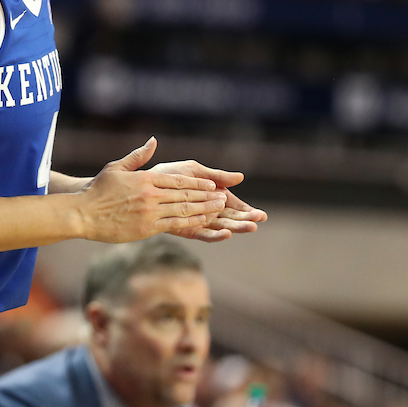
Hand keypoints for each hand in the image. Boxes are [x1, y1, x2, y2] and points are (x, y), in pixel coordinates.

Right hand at [79, 138, 227, 243]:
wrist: (84, 214)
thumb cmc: (98, 190)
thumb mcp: (117, 167)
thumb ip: (138, 156)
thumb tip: (153, 141)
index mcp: (145, 178)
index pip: (178, 180)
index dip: (198, 183)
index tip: (212, 184)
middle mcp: (150, 194)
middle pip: (185, 194)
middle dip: (207, 196)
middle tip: (224, 198)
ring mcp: (150, 212)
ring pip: (184, 209)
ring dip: (204, 209)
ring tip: (219, 209)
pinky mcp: (147, 228)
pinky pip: (174, 224)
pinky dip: (191, 222)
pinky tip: (203, 222)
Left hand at [149, 158, 266, 242]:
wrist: (146, 184)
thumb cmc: (171, 174)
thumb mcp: (196, 171)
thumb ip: (217, 176)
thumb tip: (240, 178)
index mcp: (214, 196)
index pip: (235, 206)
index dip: (248, 211)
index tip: (261, 215)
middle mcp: (209, 211)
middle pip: (232, 218)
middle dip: (246, 220)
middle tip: (258, 221)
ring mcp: (199, 221)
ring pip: (222, 227)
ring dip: (236, 227)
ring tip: (249, 228)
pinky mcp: (188, 229)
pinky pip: (204, 235)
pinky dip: (216, 235)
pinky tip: (227, 233)